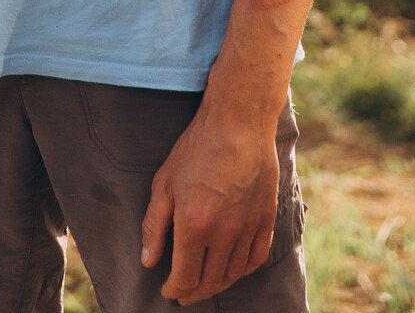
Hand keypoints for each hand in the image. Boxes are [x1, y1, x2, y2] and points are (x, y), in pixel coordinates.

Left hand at [141, 97, 279, 304]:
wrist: (238, 121)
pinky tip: (232, 268)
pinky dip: (242, 270)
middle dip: (193, 291)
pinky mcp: (266, 217)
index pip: (184, 277)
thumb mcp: (164, 183)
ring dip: (216, 283)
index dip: (174, 289)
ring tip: (204, 282)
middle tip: (183, 293)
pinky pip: (256, 257)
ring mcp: (248, 227)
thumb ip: (155, 225)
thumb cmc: (196, 148)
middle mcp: (223, 233)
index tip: (168, 290)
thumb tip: (148, 261)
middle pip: (209, 280)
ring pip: (233, 273)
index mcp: (194, 225)